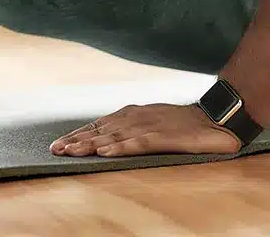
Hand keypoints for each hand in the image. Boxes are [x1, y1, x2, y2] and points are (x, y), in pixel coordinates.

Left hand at [49, 103, 242, 157]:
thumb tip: (109, 141)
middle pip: (100, 131)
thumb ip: (132, 130)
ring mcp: (148, 127)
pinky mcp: (162, 137)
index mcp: (132, 116)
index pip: (99, 126)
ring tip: (71, 151)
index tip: (59, 145)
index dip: (78, 136)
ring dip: (90, 145)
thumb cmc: (182, 124)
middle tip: (55, 150)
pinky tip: (106, 153)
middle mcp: (136, 119)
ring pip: (113, 137)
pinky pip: (138, 143)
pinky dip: (120, 148)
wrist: (215, 119)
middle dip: (76, 140)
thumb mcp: (152, 123)